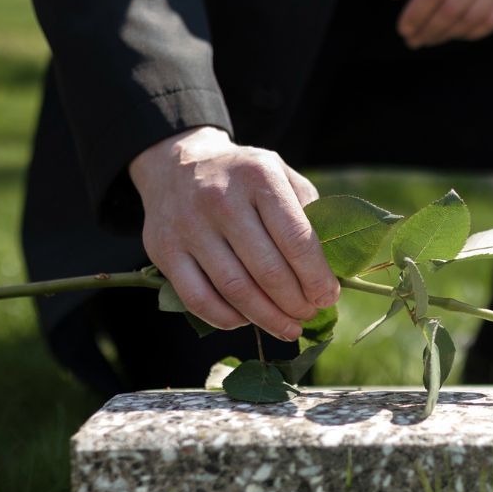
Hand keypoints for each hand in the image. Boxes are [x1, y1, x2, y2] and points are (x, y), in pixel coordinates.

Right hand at [128, 126, 339, 340]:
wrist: (177, 164)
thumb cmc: (243, 179)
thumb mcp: (280, 175)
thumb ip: (307, 214)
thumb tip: (329, 271)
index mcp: (258, 176)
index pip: (296, 239)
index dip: (317, 277)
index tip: (328, 297)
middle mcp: (221, 198)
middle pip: (268, 270)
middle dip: (296, 302)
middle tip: (309, 314)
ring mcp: (188, 225)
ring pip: (235, 290)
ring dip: (267, 318)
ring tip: (287, 327)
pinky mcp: (163, 250)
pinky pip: (198, 299)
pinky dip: (226, 319)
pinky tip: (246, 321)